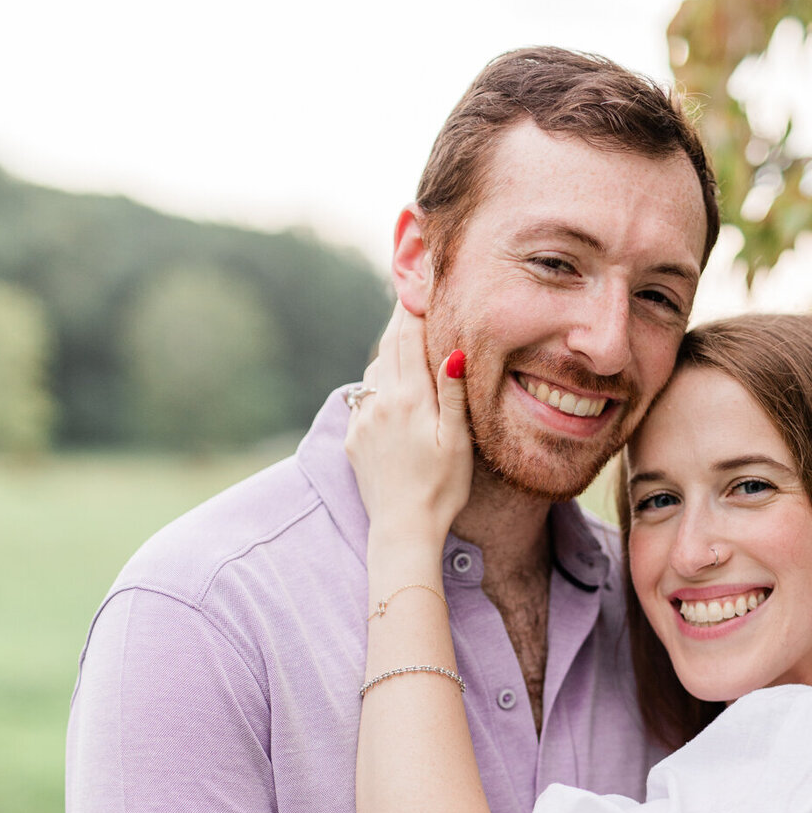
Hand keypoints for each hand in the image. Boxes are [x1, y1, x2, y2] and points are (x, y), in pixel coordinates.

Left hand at [344, 303, 472, 546]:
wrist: (402, 529)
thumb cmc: (442, 489)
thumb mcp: (458, 442)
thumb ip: (453, 394)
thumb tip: (453, 351)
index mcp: (410, 399)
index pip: (409, 338)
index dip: (414, 307)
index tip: (419, 283)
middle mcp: (381, 403)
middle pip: (388, 346)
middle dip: (399, 319)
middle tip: (408, 294)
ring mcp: (363, 420)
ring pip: (374, 370)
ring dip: (388, 351)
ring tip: (402, 339)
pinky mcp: (353, 438)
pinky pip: (363, 397)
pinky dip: (377, 383)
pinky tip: (388, 385)